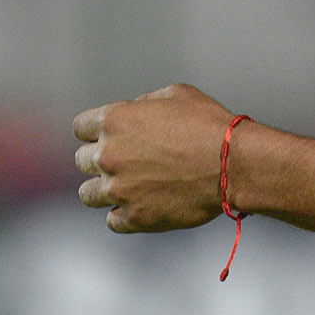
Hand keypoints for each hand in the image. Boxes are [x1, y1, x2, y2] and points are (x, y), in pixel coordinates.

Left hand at [73, 83, 234, 232]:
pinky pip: (112, 220)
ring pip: (88, 194)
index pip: (80, 127)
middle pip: (81, 160)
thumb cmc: (209, 125)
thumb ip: (145, 103)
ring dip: (105, 188)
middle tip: (124, 161)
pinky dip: (123, 213)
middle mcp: (109, 155)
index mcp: (115, 120)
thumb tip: (135, 113)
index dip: (95, 130)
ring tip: (127, 186)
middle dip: (100, 159)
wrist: (233, 164)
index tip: (108, 136)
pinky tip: (141, 204)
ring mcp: (119, 189)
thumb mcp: (177, 95)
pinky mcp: (134, 217)